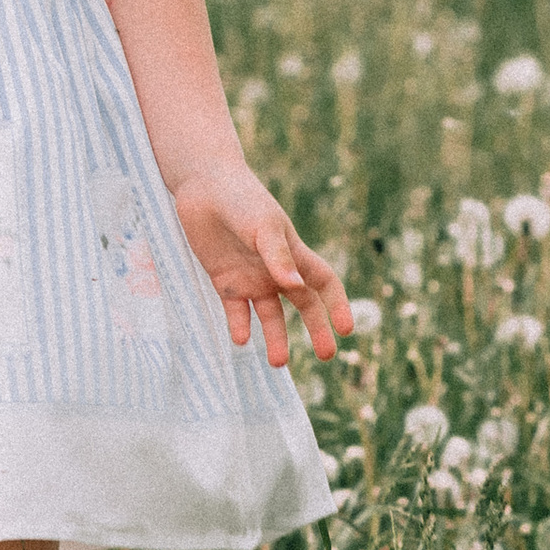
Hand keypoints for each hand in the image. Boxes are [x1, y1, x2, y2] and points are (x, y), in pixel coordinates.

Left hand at [169, 162, 352, 368]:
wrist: (203, 186)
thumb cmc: (241, 200)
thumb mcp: (263, 225)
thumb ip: (278, 257)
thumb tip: (295, 289)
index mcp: (293, 253)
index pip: (324, 283)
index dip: (337, 305)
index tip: (346, 329)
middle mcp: (276, 270)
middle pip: (303, 305)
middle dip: (316, 330)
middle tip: (326, 356)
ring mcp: (251, 277)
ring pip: (270, 315)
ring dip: (275, 338)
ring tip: (277, 363)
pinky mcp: (225, 281)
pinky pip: (236, 312)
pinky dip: (240, 327)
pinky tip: (241, 340)